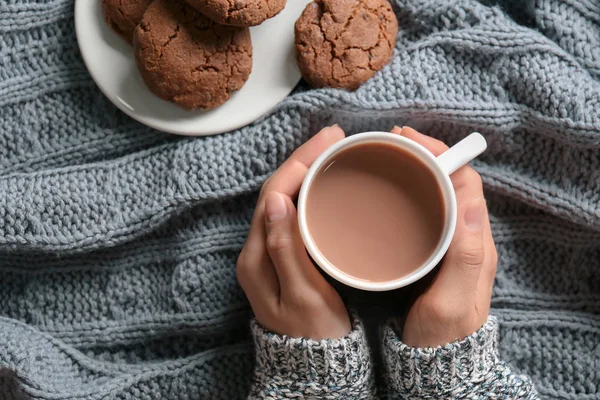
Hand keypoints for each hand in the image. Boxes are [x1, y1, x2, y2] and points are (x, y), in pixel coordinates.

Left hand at [237, 126, 351, 339]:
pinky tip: (321, 184)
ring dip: (303, 173)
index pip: (274, 195)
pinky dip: (305, 192)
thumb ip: (286, 250)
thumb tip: (277, 202)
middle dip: (302, 160)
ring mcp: (266, 253)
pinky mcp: (279, 257)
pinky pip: (289, 214)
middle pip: (275, 192)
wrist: (313, 364)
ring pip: (282, 200)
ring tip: (329, 153)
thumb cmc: (315, 334)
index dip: (298, 163)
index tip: (327, 142)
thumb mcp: (304, 295)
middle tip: (333, 138)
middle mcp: (255, 250)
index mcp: (257, 257)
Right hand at [392, 126, 497, 347]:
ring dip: (419, 169)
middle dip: (427, 155)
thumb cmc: (440, 335)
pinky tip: (392, 190)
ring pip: (441, 193)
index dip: (442, 156)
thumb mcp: (450, 303)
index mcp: (475, 244)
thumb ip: (464, 257)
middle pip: (453, 182)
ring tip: (390, 157)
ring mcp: (452, 244)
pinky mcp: (437, 250)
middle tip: (393, 142)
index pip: (465, 184)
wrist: (436, 362)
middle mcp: (467, 238)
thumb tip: (471, 203)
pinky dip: (413, 190)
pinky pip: (430, 209)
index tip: (410, 141)